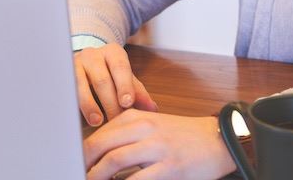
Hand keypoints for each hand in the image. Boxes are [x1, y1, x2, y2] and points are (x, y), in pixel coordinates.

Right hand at [75, 43, 156, 125]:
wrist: (84, 65)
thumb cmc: (110, 75)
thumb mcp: (126, 80)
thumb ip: (138, 93)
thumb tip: (152, 109)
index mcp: (112, 52)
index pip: (120, 67)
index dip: (124, 85)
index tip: (127, 103)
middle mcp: (92, 55)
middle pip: (102, 79)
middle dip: (110, 103)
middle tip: (116, 121)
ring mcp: (74, 64)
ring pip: (80, 85)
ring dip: (90, 106)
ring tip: (97, 121)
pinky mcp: (62, 76)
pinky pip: (67, 91)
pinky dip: (73, 105)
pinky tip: (78, 118)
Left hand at [84, 110, 236, 179]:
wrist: (218, 139)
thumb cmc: (183, 135)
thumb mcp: (153, 124)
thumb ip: (127, 133)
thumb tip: (98, 149)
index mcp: (138, 117)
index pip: (100, 132)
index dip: (83, 150)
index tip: (73, 161)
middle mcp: (146, 129)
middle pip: (101, 144)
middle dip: (83, 162)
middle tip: (76, 172)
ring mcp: (158, 148)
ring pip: (114, 161)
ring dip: (97, 175)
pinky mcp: (170, 168)